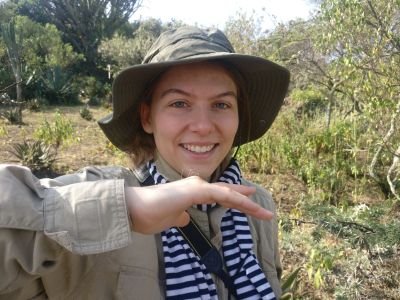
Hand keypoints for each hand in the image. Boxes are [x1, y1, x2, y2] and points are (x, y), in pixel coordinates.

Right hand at [125, 176, 272, 233]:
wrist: (134, 209)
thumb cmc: (149, 214)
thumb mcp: (170, 219)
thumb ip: (180, 216)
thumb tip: (185, 218)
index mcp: (191, 192)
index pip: (218, 194)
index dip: (234, 195)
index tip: (249, 196)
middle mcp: (196, 186)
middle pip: (227, 192)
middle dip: (245, 198)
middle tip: (263, 205)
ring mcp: (196, 187)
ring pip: (228, 193)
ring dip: (247, 203)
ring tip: (265, 213)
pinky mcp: (195, 191)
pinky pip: (221, 195)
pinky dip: (237, 199)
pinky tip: (249, 204)